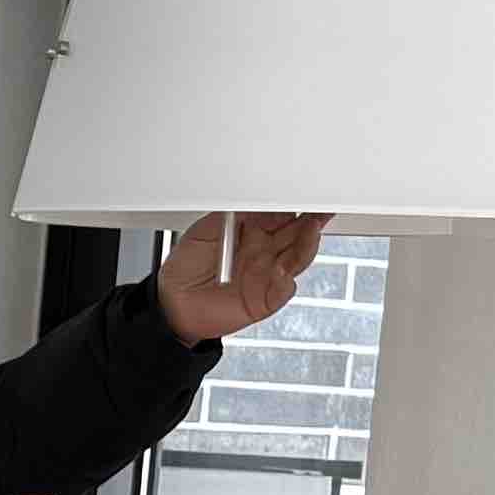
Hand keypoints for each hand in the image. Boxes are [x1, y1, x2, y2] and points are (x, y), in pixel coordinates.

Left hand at [154, 210, 335, 345]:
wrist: (174, 302)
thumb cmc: (186, 265)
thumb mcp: (207, 229)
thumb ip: (233, 214)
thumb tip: (257, 198)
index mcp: (253, 231)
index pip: (283, 214)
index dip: (294, 204)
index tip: (302, 193)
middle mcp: (265, 252)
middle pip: (298, 233)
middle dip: (312, 220)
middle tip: (320, 207)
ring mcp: (268, 275)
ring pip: (298, 258)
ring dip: (307, 244)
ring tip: (311, 230)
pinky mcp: (266, 299)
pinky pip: (284, 289)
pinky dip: (286, 281)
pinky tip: (284, 271)